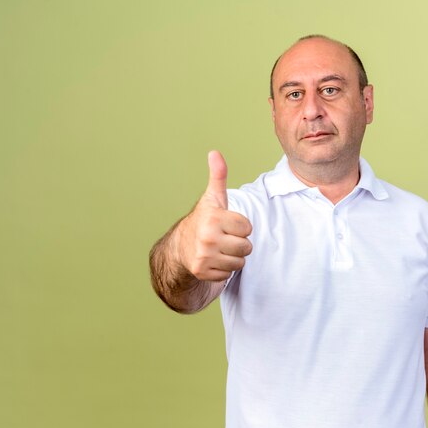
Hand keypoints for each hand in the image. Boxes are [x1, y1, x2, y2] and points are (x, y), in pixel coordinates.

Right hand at [175, 151, 252, 280]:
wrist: (180, 247)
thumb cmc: (204, 220)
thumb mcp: (213, 198)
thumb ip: (218, 176)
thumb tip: (215, 153)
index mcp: (213, 218)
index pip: (247, 228)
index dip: (240, 226)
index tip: (227, 224)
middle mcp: (207, 238)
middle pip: (247, 247)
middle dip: (238, 243)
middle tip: (224, 238)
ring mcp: (204, 256)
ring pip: (240, 262)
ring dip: (233, 257)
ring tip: (220, 249)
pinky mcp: (203, 272)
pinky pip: (229, 274)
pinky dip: (223, 269)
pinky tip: (214, 260)